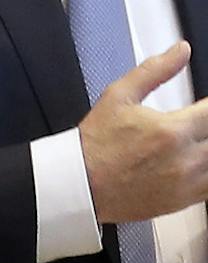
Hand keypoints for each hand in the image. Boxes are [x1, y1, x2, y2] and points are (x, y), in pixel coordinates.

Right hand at [79, 42, 207, 223]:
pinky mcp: (181, 201)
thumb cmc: (94, 147)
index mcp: (171, 131)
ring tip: (199, 143)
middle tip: (199, 124)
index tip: (204, 108)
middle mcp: (184, 159)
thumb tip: (180, 51)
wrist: (76, 187)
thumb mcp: (118, 97)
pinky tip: (199, 163)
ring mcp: (185, 183)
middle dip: (207, 127)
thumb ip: (154, 71)